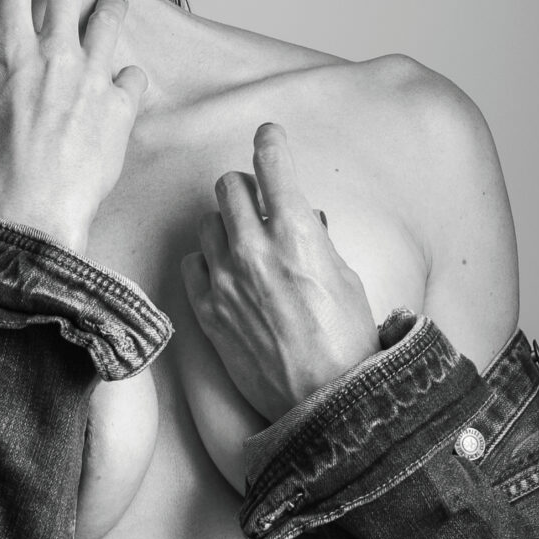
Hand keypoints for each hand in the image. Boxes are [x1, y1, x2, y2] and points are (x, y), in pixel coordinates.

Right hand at [0, 0, 147, 255]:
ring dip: (110, 6)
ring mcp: (92, 77)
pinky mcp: (121, 106)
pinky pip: (130, 79)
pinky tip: (120, 89)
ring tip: (112, 0)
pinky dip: (124, 82)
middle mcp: (55, 54)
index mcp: (12, 52)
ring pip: (108, 21)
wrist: (33, 207)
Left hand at [180, 123, 378, 420]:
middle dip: (245, 187)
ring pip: (206, 223)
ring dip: (224, 225)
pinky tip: (225, 273)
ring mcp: (225, 281)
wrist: (324, 402)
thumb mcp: (346, 279)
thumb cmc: (346, 343)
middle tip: (258, 202)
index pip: (272, 164)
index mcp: (296, 235)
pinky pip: (192, 264)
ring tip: (244, 243)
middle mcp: (254, 250)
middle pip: (227, 186)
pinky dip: (207, 261)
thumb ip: (318, 243)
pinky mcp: (207, 312)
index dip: (269, 142)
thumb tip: (306, 221)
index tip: (268, 136)